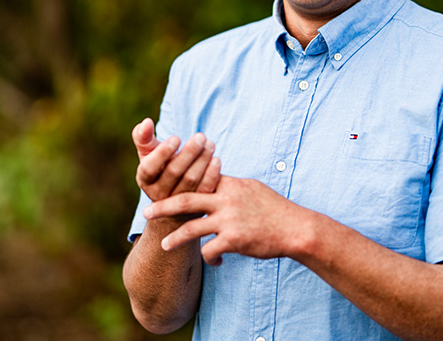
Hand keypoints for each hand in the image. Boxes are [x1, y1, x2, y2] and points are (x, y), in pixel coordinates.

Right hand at [132, 118, 220, 201]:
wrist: (172, 199)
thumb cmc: (159, 167)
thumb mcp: (148, 153)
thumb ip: (144, 137)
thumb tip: (146, 122)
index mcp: (144, 179)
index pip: (149, 168)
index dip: (162, 153)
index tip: (176, 138)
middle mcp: (158, 193)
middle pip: (173, 172)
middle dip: (189, 152)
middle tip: (201, 136)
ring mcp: (177, 202)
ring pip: (190, 180)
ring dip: (202, 160)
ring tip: (210, 144)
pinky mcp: (196, 205)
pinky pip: (204, 189)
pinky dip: (211, 174)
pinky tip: (216, 160)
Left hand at [143, 175, 310, 265]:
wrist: (296, 228)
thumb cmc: (275, 209)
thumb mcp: (252, 188)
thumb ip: (230, 186)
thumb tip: (214, 179)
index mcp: (230, 183)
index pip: (198, 178)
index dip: (178, 182)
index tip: (162, 184)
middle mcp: (226, 199)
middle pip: (186, 200)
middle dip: (163, 206)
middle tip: (146, 212)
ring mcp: (229, 219)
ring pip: (192, 229)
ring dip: (175, 239)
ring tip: (164, 246)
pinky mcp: (235, 240)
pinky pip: (210, 251)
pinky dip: (209, 259)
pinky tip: (214, 263)